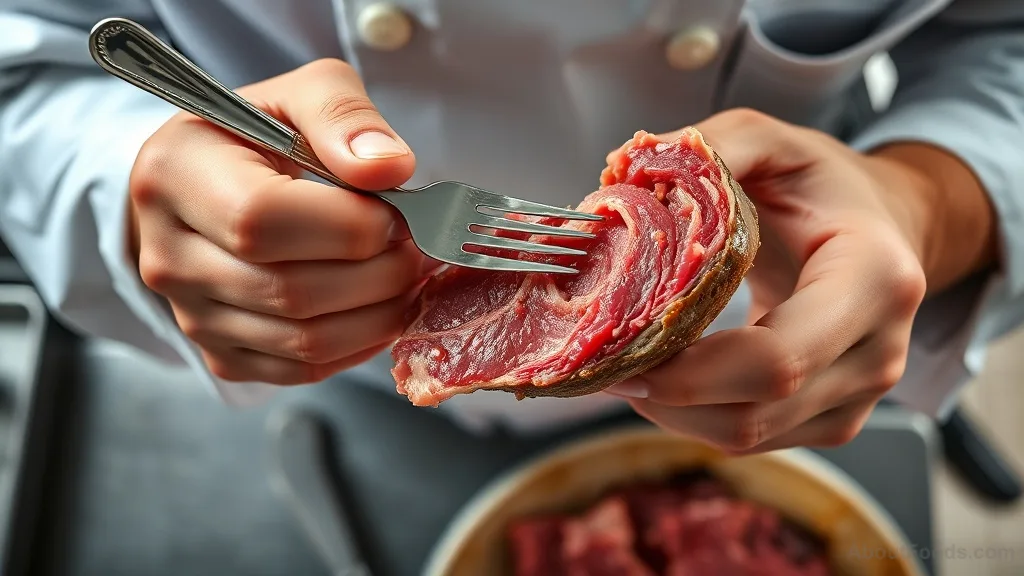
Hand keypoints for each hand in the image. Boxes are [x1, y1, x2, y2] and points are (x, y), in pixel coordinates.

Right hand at [129, 59, 438, 384]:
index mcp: (176, 175)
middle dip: (379, 273)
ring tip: (405, 274)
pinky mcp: (222, 354)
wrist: (205, 188)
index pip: (263, 221)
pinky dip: (359, 345)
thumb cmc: (256, 136)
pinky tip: (380, 307)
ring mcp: (190, 316)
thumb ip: (343, 117)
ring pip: (304, 341)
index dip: (348, 226)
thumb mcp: (299, 95)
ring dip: (379, 313)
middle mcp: (167, 256)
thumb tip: (391, 169)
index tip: (396, 214)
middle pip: (292, 291)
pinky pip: (303, 370)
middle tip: (416, 247)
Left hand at [605, 108, 996, 452]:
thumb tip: (627, 175)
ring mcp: (860, 396)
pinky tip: (663, 376)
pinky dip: (692, 415)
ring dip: (670, 411)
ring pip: (744, 435)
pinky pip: (748, 436)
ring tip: (624, 364)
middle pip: (753, 412)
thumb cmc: (824, 187)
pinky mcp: (832, 419)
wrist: (885, 228)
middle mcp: (878, 351)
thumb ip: (712, 148)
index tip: (622, 349)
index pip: (777, 360)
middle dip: (664, 396)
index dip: (689, 373)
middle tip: (602, 361)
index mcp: (874, 279)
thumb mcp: (773, 142)